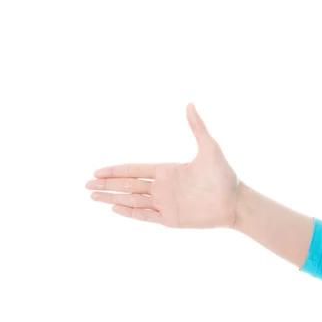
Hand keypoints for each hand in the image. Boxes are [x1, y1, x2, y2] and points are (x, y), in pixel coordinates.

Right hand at [85, 103, 240, 228]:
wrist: (235, 201)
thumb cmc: (224, 175)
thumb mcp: (209, 147)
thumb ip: (197, 126)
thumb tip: (190, 103)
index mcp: (167, 170)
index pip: (134, 170)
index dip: (115, 170)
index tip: (97, 170)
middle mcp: (163, 187)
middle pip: (127, 186)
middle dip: (107, 185)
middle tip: (86, 184)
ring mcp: (165, 204)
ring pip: (132, 201)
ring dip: (112, 199)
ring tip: (92, 197)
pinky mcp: (170, 219)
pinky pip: (145, 216)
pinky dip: (129, 213)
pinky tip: (114, 209)